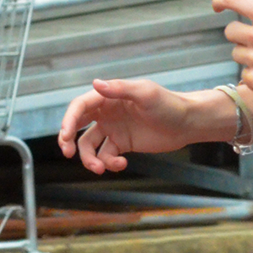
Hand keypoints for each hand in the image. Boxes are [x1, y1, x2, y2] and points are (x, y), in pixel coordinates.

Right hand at [57, 78, 196, 174]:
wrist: (187, 123)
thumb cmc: (168, 104)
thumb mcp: (145, 94)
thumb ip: (121, 89)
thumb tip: (96, 83)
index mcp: (109, 97)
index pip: (80, 107)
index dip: (69, 120)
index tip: (65, 136)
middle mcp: (107, 112)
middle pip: (77, 125)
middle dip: (67, 139)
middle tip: (67, 153)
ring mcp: (113, 129)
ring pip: (89, 145)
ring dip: (90, 159)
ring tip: (100, 168)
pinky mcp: (122, 144)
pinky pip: (106, 156)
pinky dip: (109, 163)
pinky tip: (122, 164)